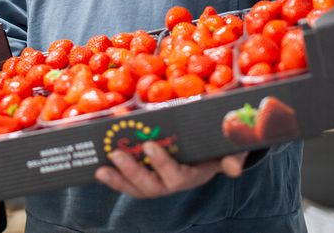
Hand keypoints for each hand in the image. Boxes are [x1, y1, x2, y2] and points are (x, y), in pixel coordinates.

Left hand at [94, 141, 245, 198]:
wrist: (213, 149)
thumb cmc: (220, 146)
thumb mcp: (231, 149)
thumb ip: (234, 157)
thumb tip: (234, 169)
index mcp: (191, 176)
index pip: (176, 176)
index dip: (162, 163)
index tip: (150, 146)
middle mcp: (172, 183)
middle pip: (151, 186)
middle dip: (132, 172)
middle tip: (116, 154)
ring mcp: (157, 183)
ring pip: (136, 188)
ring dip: (118, 180)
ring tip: (100, 170)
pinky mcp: (145, 179)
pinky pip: (128, 183)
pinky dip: (114, 179)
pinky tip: (99, 170)